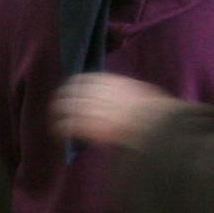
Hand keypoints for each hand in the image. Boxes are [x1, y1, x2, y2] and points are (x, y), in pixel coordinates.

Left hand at [53, 73, 175, 149]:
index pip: (88, 79)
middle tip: (56, 104)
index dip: (77, 85)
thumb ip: (132, 93)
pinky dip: (61, 128)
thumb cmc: (160, 115)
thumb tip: (129, 95)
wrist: (159, 127)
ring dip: (58, 113)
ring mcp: (96, 109)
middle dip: (63, 98)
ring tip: (52, 120)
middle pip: (74, 91)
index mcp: (116, 83)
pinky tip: (57, 133)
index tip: (71, 89)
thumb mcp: (147, 95)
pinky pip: (70, 125)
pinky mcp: (92, 126)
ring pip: (68, 107)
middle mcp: (102, 93)